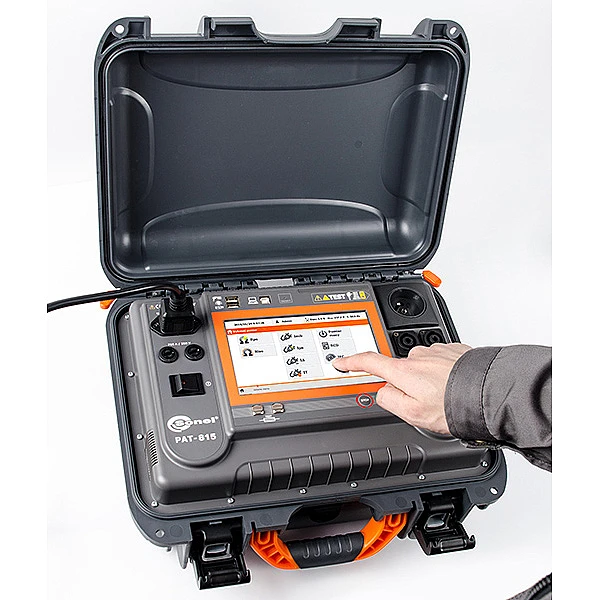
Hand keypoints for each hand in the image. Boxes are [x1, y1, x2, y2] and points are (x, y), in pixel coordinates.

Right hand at [332, 343, 471, 433]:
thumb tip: (383, 392)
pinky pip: (440, 362)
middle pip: (399, 369)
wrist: (490, 393)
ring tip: (446, 398)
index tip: (341, 362)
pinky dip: (444, 374)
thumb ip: (389, 401)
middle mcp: (418, 356)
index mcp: (404, 372)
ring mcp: (437, 351)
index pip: (369, 362)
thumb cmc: (456, 406)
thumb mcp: (413, 415)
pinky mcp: (454, 350)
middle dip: (407, 384)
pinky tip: (455, 387)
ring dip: (428, 380)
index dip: (351, 362)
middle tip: (426, 404)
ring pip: (421, 366)